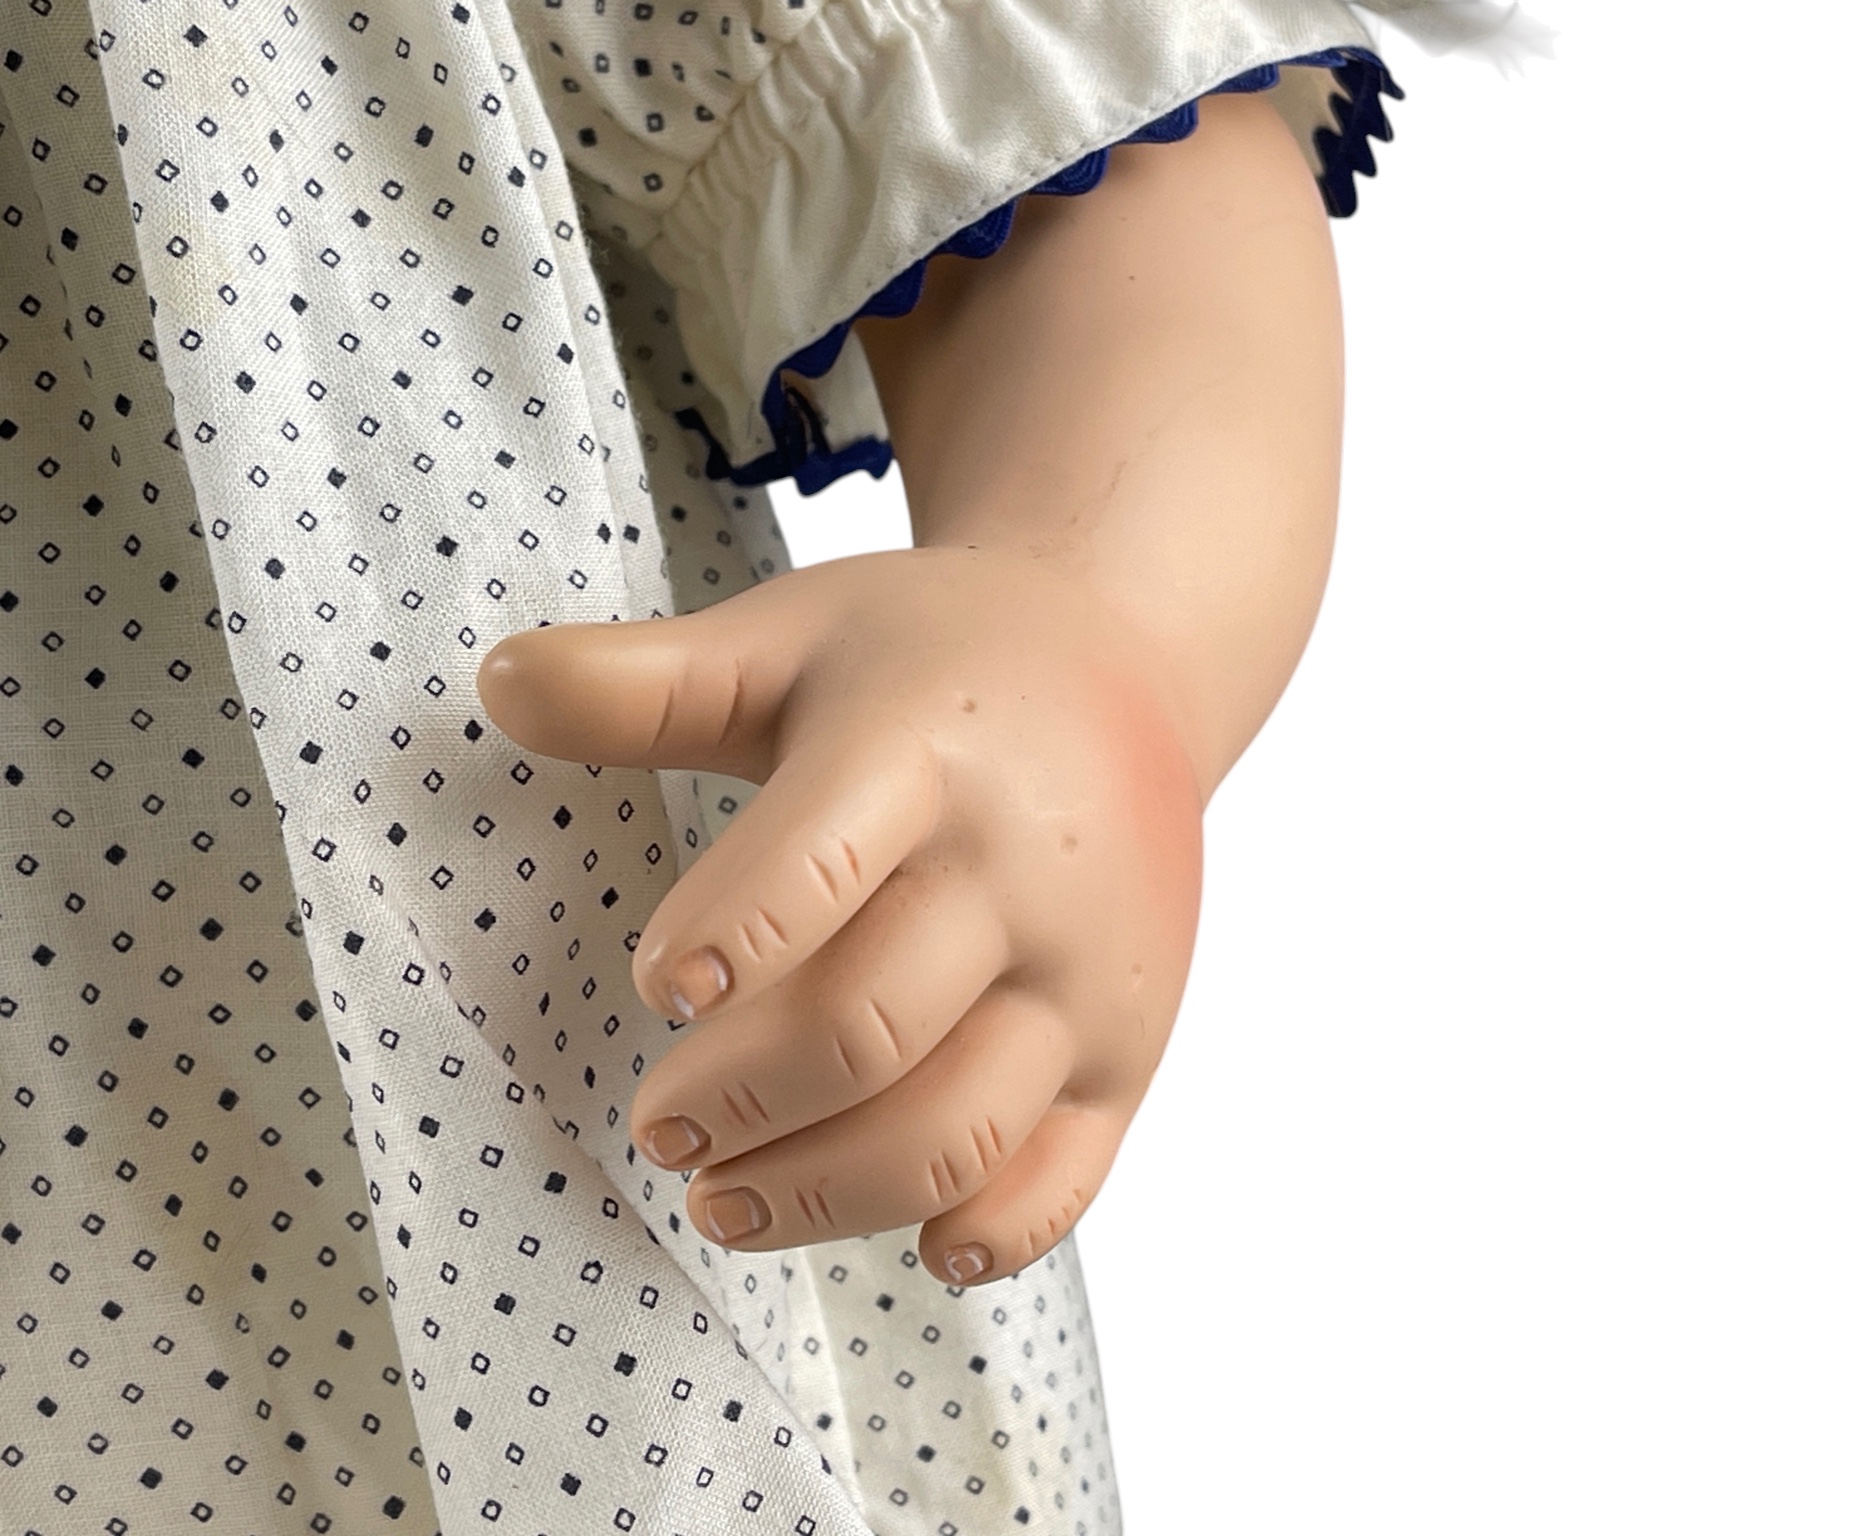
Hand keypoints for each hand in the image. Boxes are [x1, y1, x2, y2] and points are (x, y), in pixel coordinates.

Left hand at [475, 545, 1203, 1284]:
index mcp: (926, 749)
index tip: (655, 985)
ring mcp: (1088, 971)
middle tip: (657, 1128)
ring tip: (726, 1200)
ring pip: (954, 1129)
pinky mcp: (1133, 1046)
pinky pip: (1066, 1178)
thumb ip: (649, 682)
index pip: (818, 861)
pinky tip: (919, 1239)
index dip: (726, 938)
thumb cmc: (934, 662)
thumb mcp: (796, 637)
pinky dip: (987, 1231)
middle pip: (866, 1028)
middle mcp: (1022, 870)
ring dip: (822, 1194)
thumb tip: (495, 682)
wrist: (1131, 674)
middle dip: (735, 1100)